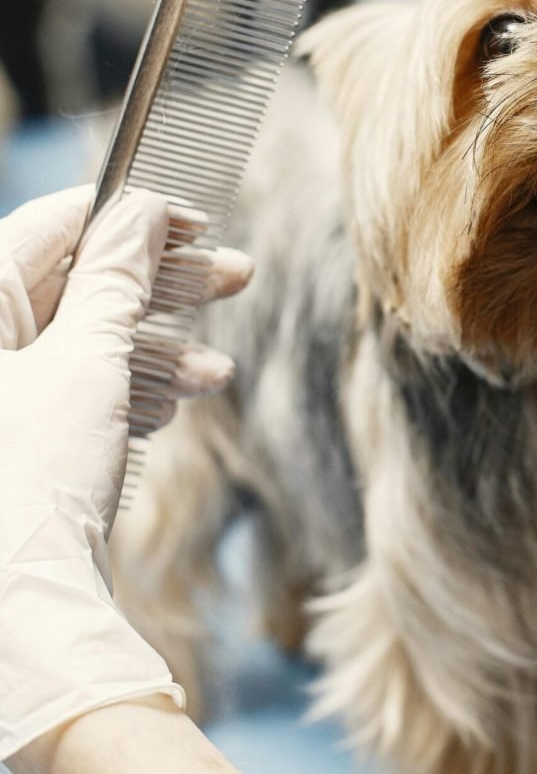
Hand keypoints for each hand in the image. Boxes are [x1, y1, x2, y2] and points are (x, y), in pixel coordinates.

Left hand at [0, 186, 252, 759]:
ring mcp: (8, 387)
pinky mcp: (29, 428)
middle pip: (80, 279)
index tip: (195, 220)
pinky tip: (182, 400)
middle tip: (235, 274)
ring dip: (165, 346)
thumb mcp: (89, 358)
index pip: (55, 224)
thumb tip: (147, 209)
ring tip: (219, 368)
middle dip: (165, 283)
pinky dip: (138, 387)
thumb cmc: (32, 477)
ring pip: (92, 335)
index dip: (131, 216)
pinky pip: (87, 384)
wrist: (18, 604)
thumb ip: (118, 276)